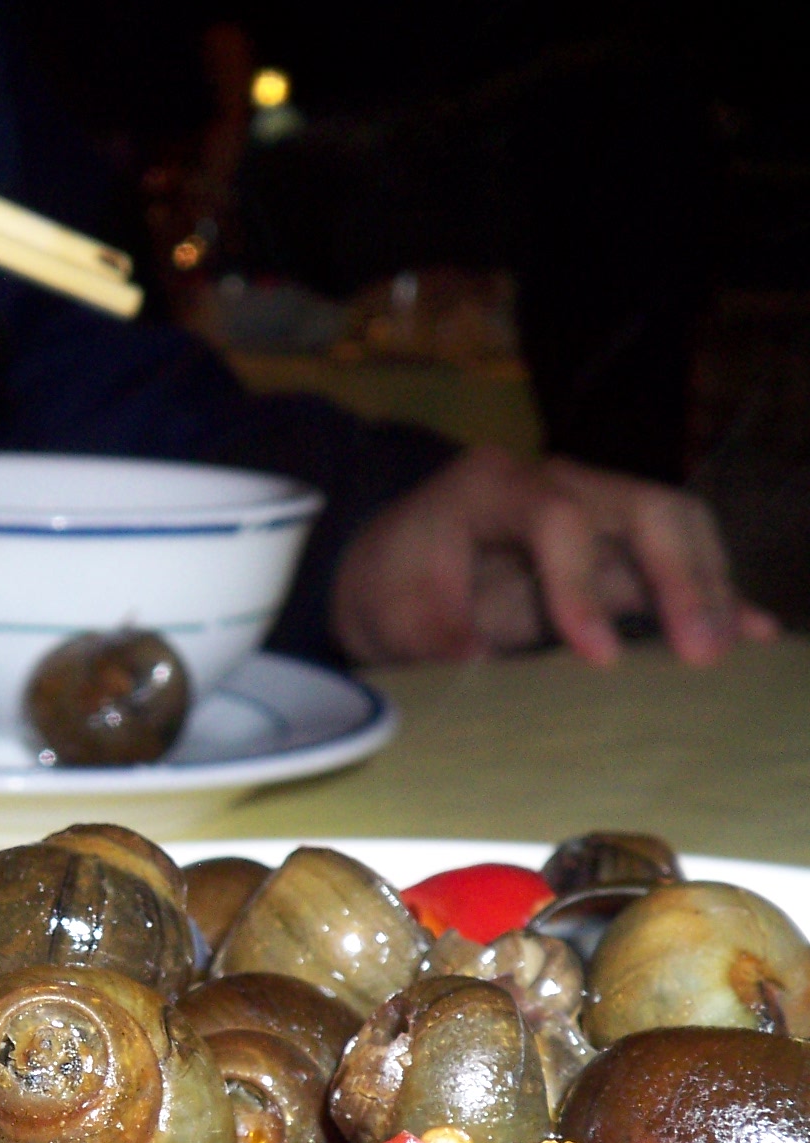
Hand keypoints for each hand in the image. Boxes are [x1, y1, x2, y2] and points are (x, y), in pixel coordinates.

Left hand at [329, 447, 777, 666]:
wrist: (387, 568)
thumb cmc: (389, 586)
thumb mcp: (389, 613)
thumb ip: (433, 632)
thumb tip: (478, 657)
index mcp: (490, 487)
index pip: (556, 519)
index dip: (582, 587)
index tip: (601, 658)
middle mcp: (554, 484)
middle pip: (643, 506)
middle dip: (680, 578)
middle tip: (699, 652)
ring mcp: (593, 509)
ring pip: (675, 525)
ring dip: (708, 586)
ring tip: (727, 651)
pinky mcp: (613, 546)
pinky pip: (675, 555)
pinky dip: (713, 591)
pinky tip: (755, 631)